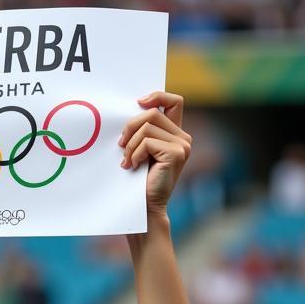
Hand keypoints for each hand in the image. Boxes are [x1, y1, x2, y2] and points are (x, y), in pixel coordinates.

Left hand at [119, 92, 190, 214]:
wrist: (145, 207)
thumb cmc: (138, 181)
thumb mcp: (140, 150)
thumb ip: (142, 132)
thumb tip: (130, 110)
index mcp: (175, 134)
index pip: (174, 101)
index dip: (157, 96)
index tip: (138, 103)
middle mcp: (183, 137)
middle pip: (152, 113)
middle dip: (130, 127)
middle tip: (121, 146)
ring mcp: (182, 145)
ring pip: (147, 127)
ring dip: (130, 145)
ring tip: (128, 161)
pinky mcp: (176, 154)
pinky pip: (146, 142)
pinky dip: (134, 154)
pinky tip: (133, 167)